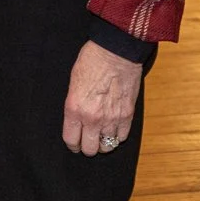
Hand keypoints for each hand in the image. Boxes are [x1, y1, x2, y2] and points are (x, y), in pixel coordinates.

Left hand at [62, 41, 142, 155]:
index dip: (72, 144)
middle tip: (88, 139)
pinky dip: (118, 135)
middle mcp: (92, 118)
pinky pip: (122, 137)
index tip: (75, 142)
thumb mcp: (73, 83)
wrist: (116, 51)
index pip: (71, 140)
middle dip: (88, 146)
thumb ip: (74, 106)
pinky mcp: (127, 115)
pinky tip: (114, 127)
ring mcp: (111, 118)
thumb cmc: (92, 61)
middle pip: (90, 149)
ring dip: (104, 142)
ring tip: (102, 134)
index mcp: (74, 109)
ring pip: (107, 146)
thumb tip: (76, 120)